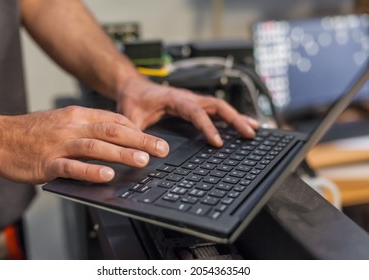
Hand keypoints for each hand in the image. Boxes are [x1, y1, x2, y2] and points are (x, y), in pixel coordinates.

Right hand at [0, 106, 168, 183]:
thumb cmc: (32, 131)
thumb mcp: (63, 121)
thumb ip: (87, 128)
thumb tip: (115, 136)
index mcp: (77, 115)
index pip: (113, 120)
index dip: (136, 130)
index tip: (152, 138)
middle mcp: (71, 127)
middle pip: (112, 131)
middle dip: (140, 140)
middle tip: (161, 149)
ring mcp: (59, 144)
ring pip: (95, 146)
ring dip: (121, 153)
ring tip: (142, 160)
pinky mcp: (47, 162)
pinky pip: (72, 167)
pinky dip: (90, 170)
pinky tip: (106, 175)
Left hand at [117, 78, 258, 146]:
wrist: (133, 87)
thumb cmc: (133, 99)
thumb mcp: (130, 117)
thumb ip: (136, 132)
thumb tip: (145, 152)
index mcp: (174, 99)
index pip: (196, 112)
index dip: (208, 127)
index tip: (218, 142)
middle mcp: (187, 98)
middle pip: (217, 105)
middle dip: (234, 119)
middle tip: (249, 133)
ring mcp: (192, 101)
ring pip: (220, 107)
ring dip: (237, 117)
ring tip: (253, 129)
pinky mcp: (194, 105)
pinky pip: (215, 110)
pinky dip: (230, 117)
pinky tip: (240, 125)